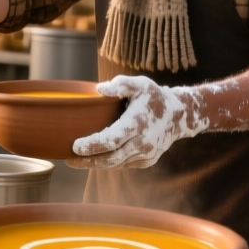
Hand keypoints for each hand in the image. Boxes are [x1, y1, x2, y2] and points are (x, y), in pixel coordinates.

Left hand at [70, 75, 209, 169]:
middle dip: (89, 161)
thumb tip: (100, 89)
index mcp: (138, 123)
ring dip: (96, 164)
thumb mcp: (140, 84)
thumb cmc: (154, 97)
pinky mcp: (147, 161)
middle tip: (69, 160)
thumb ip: (122, 84)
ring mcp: (146, 154)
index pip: (112, 139)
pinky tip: (95, 158)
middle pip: (112, 157)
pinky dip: (109, 162)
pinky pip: (124, 164)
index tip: (75, 147)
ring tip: (76, 161)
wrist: (178, 116)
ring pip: (117, 164)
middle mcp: (143, 142)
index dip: (93, 145)